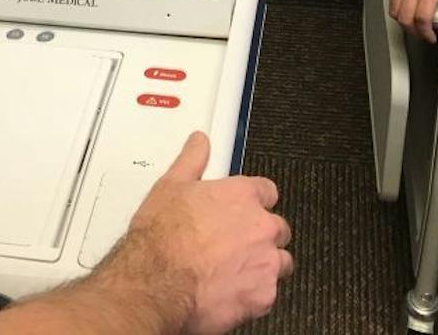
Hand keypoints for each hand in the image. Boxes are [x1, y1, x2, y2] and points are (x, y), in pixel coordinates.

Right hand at [126, 132, 291, 334]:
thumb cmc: (162, 238)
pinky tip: (230, 293)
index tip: (243, 210)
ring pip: (280, 262)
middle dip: (261, 236)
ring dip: (263, 265)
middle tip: (234, 246)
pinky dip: (253, 294)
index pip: (267, 191)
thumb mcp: (170, 186)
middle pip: (278, 228)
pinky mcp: (263, 295)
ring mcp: (266, 261)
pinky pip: (268, 294)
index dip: (254, 202)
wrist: (157, 282)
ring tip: (234, 272)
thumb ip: (192, 160)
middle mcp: (261, 226)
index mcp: (242, 196)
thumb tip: (199, 142)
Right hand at [388, 0, 437, 42]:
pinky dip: (397, 6)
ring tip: (413, 23)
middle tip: (421, 34)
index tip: (431, 38)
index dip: (425, 33)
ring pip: (394, 10)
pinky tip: (407, 6)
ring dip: (402, 21)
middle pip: (404, 18)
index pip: (422, 19)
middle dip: (413, 31)